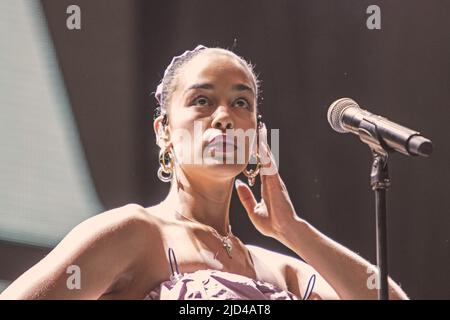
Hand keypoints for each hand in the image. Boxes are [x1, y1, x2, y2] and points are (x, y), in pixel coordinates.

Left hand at [235, 123, 298, 239]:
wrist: (284, 230)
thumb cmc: (272, 224)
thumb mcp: (253, 210)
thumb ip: (246, 197)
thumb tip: (239, 184)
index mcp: (266, 186)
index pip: (260, 166)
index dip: (257, 154)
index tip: (252, 143)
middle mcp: (271, 180)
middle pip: (265, 157)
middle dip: (262, 143)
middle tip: (258, 128)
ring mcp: (275, 180)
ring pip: (268, 157)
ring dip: (264, 143)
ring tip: (260, 129)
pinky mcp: (276, 182)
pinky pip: (269, 164)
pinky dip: (265, 154)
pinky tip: (261, 144)